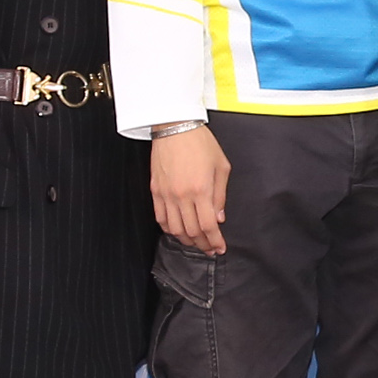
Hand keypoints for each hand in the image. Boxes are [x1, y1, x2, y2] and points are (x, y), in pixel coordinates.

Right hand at [152, 124, 230, 254]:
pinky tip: (177, 231)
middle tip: (209, 249)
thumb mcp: (221, 167)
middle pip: (191, 231)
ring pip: (174, 228)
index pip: (209, 226)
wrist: (175, 128)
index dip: (215, 241)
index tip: (219, 248)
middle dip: (202, 244)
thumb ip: (220, 195)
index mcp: (201, 190)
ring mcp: (167, 194)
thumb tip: (219, 217)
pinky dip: (169, 229)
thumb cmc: (200, 143)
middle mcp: (182, 195)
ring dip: (186, 240)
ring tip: (196, 243)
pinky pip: (160, 217)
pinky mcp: (155, 190)